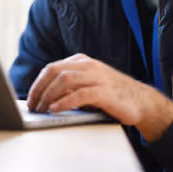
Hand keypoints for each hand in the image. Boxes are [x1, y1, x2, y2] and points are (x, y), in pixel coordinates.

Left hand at [27, 53, 172, 140]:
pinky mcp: (104, 91)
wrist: (142, 102)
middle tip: (32, 105)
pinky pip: (79, 94)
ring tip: (41, 109)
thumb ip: (70, 87)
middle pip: (54, 72)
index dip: (38, 83)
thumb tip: (46, 97)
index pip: (52, 68)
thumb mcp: (88, 85)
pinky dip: (64, 102)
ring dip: (48, 95)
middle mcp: (88, 65)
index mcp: (82, 61)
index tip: (30, 98)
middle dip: (39, 89)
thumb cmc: (113, 95)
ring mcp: (97, 77)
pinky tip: (55, 109)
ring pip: (64, 80)